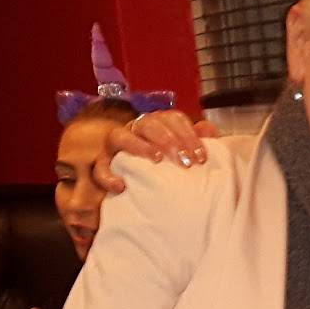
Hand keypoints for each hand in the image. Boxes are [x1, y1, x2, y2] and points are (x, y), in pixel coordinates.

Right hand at [94, 110, 222, 192]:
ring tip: (156, 160)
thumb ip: (197, 139)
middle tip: (185, 161)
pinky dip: (108, 177)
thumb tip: (209, 130)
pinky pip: (100, 168)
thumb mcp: (186, 152)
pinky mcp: (103, 164)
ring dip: (139, 146)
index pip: (173, 119)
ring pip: (120, 135)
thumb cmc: (170, 166)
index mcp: (159, 123)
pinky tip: (122, 186)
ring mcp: (117, 145)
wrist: (145, 189)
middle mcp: (136, 129)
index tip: (201, 157)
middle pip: (150, 123)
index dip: (189, 135)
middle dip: (169, 140)